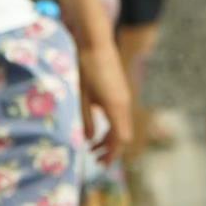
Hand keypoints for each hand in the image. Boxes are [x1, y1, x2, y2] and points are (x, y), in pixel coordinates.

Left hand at [78, 40, 135, 160]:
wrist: (96, 42)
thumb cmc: (85, 68)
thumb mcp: (81, 96)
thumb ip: (85, 120)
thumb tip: (88, 139)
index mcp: (116, 107)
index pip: (120, 139)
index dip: (111, 154)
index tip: (100, 163)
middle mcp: (124, 104)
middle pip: (122, 134)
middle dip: (110, 149)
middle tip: (95, 158)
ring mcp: (124, 96)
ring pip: (121, 124)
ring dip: (109, 137)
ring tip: (92, 145)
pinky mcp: (120, 90)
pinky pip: (119, 115)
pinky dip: (110, 125)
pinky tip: (96, 126)